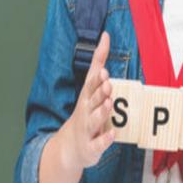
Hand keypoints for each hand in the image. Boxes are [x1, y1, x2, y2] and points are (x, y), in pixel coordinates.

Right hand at [61, 31, 115, 170]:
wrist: (69, 147)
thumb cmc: (85, 112)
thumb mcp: (90, 87)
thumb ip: (98, 62)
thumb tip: (106, 35)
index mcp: (86, 98)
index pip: (91, 86)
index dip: (97, 79)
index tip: (104, 70)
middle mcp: (85, 112)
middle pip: (92, 101)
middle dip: (99, 92)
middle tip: (108, 83)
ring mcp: (87, 130)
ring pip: (94, 120)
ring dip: (101, 112)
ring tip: (109, 103)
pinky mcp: (91, 147)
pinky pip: (98, 144)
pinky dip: (104, 140)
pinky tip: (112, 134)